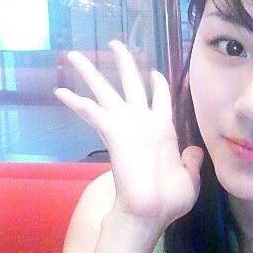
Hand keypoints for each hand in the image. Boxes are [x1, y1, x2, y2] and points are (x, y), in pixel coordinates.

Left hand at [58, 41, 203, 230]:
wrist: (149, 208)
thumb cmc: (170, 198)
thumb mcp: (190, 177)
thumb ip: (191, 161)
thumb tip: (194, 150)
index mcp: (166, 128)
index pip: (163, 98)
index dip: (158, 84)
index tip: (153, 73)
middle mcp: (146, 119)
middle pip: (133, 82)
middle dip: (124, 62)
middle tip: (116, 44)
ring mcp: (128, 122)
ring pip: (106, 89)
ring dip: (90, 71)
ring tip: (74, 56)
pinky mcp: (113, 130)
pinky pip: (90, 110)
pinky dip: (75, 101)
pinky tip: (59, 91)